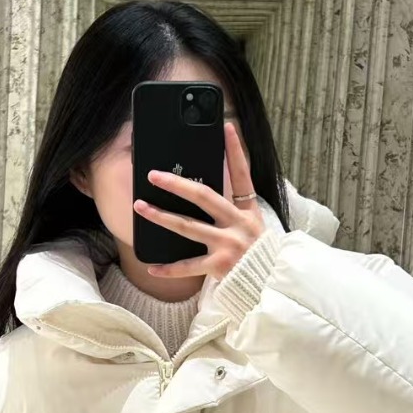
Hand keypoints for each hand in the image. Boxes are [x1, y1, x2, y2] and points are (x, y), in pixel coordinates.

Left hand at [133, 120, 265, 278]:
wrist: (272, 284)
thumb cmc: (258, 255)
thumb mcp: (254, 227)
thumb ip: (234, 211)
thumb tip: (202, 193)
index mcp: (248, 212)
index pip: (243, 175)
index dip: (235, 151)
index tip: (226, 128)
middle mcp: (238, 224)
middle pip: (203, 197)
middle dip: (176, 184)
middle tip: (153, 175)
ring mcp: (229, 245)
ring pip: (188, 226)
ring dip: (161, 216)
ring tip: (140, 207)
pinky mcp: (220, 266)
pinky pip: (188, 267)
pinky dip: (168, 269)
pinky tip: (151, 266)